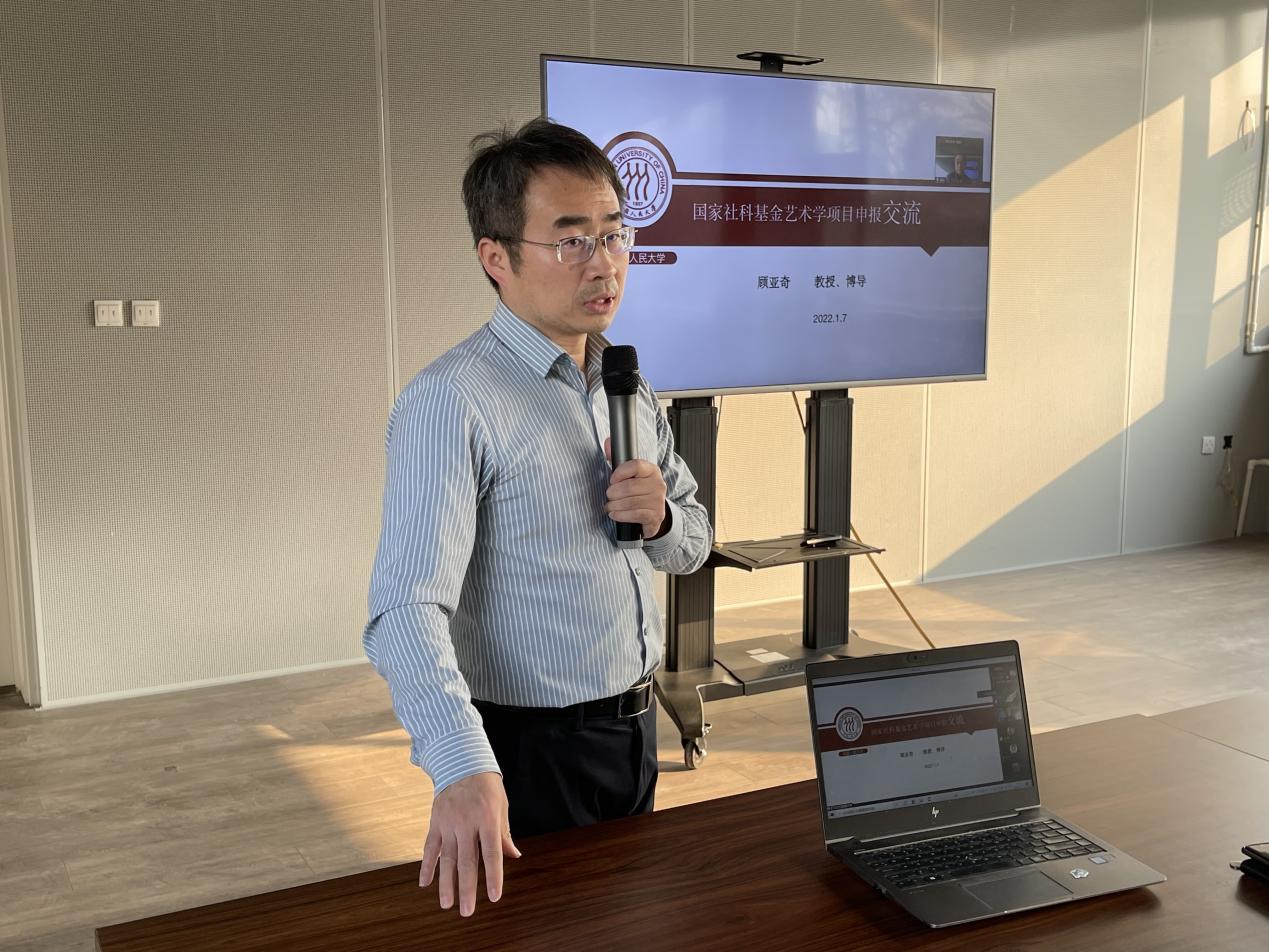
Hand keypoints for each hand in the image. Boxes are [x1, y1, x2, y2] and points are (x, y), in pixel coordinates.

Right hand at [419, 771, 520, 915]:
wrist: (461, 761)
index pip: (491, 852)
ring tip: (447, 905)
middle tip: (467, 912)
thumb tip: (513, 855)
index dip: (493, 875)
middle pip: (467, 861)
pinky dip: (426, 866)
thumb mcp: (501, 805)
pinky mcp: (435, 822)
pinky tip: (424, 884)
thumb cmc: (487, 786)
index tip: (493, 896)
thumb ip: (504, 832)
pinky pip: (429, 848)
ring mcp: (448, 823)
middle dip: (467, 889)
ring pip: (446, 859)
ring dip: (446, 884)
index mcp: (487, 818)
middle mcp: (466, 822)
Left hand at [604, 437, 666, 537]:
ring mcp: (658, 500)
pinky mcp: (656, 515)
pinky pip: (635, 515)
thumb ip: (617, 458)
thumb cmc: (637, 491)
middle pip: (629, 486)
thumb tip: (608, 442)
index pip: (635, 465)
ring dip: (614, 505)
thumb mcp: (629, 474)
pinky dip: (620, 515)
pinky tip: (614, 514)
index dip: (620, 472)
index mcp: (651, 470)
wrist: (653, 512)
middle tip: (609, 495)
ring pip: (630, 502)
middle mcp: (658, 484)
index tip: (612, 479)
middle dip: (613, 493)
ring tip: (609, 506)